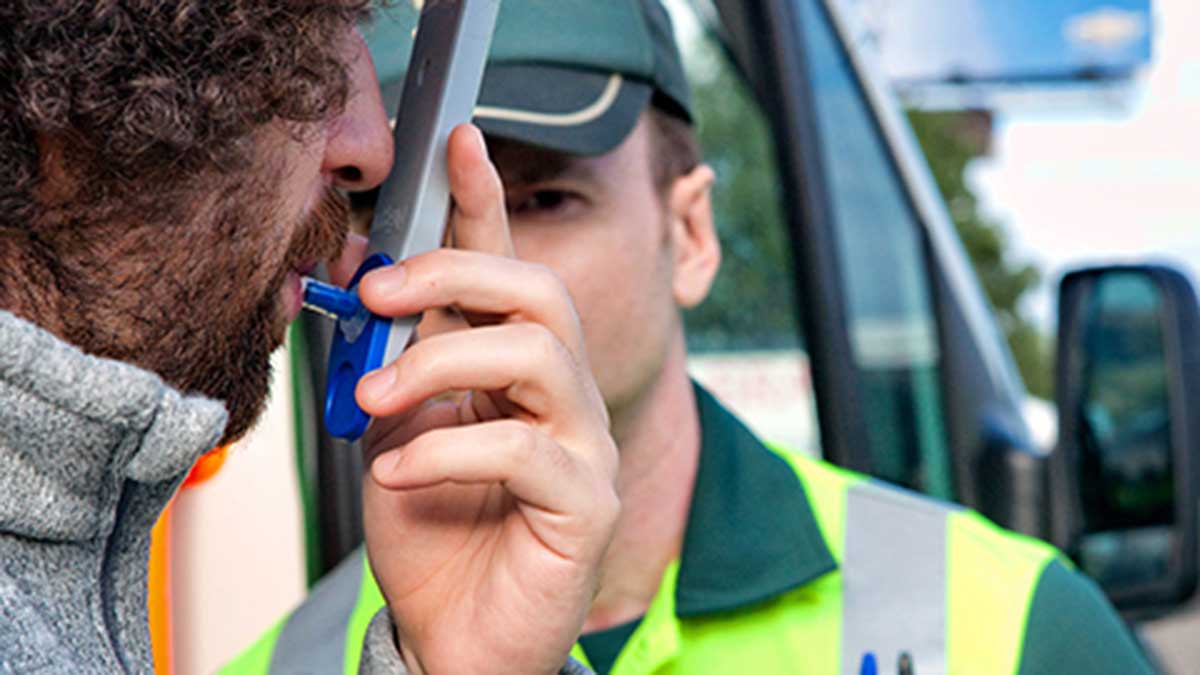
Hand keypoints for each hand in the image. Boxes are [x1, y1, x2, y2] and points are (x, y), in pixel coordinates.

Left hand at [348, 125, 618, 674]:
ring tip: (378, 400)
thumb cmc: (432, 538)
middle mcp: (563, 399)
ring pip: (541, 353)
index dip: (486, 203)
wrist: (451, 638)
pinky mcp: (587, 504)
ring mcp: (585, 448)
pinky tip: (397, 475)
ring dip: (440, 359)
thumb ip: (394, 364)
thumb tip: (366, 286)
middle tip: (379, 295)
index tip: (459, 141)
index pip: (511, 271)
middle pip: (539, 293)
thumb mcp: (394, 433)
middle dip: (453, 273)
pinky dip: (444, 448)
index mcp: (514, 374)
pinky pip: (524, 447)